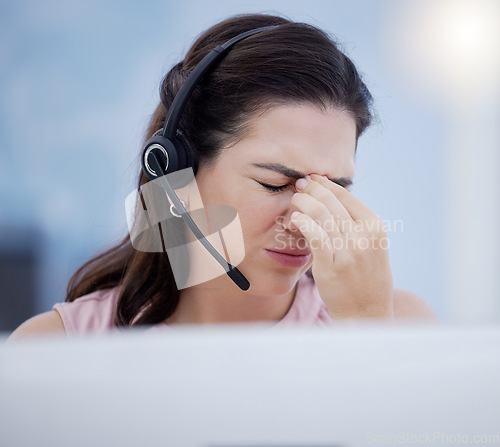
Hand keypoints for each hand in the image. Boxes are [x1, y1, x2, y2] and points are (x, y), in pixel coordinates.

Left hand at [290, 174, 393, 319]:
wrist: (367, 314)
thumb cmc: (366, 280)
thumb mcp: (372, 247)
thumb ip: (357, 225)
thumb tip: (333, 200)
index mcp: (375, 227)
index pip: (347, 196)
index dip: (327, 185)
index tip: (314, 179)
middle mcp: (364, 236)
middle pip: (332, 202)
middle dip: (313, 188)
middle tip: (300, 184)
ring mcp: (349, 250)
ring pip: (321, 215)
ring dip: (304, 202)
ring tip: (295, 199)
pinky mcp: (332, 265)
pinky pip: (314, 235)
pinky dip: (302, 222)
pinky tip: (295, 219)